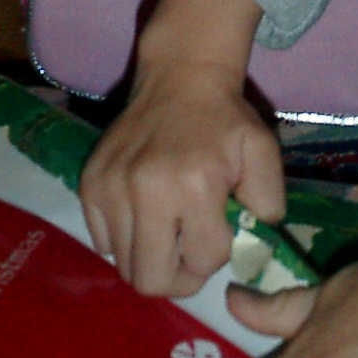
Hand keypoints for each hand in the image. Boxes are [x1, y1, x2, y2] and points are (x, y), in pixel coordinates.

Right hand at [80, 0, 280, 296]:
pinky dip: (125, 239)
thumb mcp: (263, 152)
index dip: (215, 257)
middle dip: (177, 278)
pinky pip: (102, 242)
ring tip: (168, 229)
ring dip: (150, 257)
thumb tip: (252, 250)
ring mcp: (112, 188)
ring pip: (124, 265)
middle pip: (149, 281)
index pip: (202, 261)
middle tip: (188, 254)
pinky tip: (145, 213)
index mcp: (195, 184)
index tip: (218, 234)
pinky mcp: (90, 184)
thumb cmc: (225, 118)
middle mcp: (147, 190)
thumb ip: (268, 203)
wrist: (181, 75)